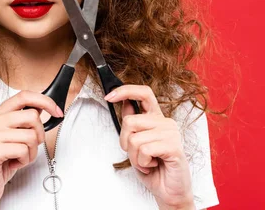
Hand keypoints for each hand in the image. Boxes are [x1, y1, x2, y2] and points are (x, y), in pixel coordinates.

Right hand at [0, 91, 63, 209]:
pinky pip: (23, 150)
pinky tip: (14, 163)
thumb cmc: (1, 162)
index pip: (23, 96)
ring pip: (30, 136)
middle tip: (30, 146)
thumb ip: (23, 121)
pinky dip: (25, 160)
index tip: (56, 111)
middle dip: (39, 134)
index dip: (44, 101)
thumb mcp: (13, 137)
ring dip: (31, 152)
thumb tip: (42, 107)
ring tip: (19, 157)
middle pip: (32, 116)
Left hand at [105, 85, 194, 209]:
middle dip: (125, 142)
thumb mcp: (136, 143)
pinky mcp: (174, 147)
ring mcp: (171, 133)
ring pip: (134, 138)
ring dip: (134, 156)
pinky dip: (142, 162)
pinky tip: (153, 165)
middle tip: (137, 155)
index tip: (108, 96)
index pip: (143, 93)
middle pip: (130, 121)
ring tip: (147, 162)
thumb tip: (124, 101)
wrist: (169, 191)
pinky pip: (144, 150)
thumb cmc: (154, 168)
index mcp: (157, 119)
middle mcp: (166, 122)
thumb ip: (132, 123)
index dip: (125, 91)